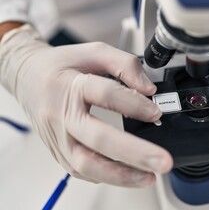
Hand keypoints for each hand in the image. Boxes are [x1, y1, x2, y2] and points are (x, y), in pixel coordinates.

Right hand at [0, 24, 172, 186]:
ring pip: (87, 164)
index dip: (135, 104)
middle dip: (135, 153)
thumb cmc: (60, 65)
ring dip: (121, 175)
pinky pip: (82, 170)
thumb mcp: (94, 52)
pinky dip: (107, 176)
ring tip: (148, 177)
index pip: (106, 95)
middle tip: (161, 161)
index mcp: (69, 85)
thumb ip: (124, 65)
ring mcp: (58, 138)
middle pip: (99, 139)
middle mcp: (61, 115)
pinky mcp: (59, 151)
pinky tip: (128, 176)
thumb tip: (149, 90)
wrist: (28, 78)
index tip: (156, 113)